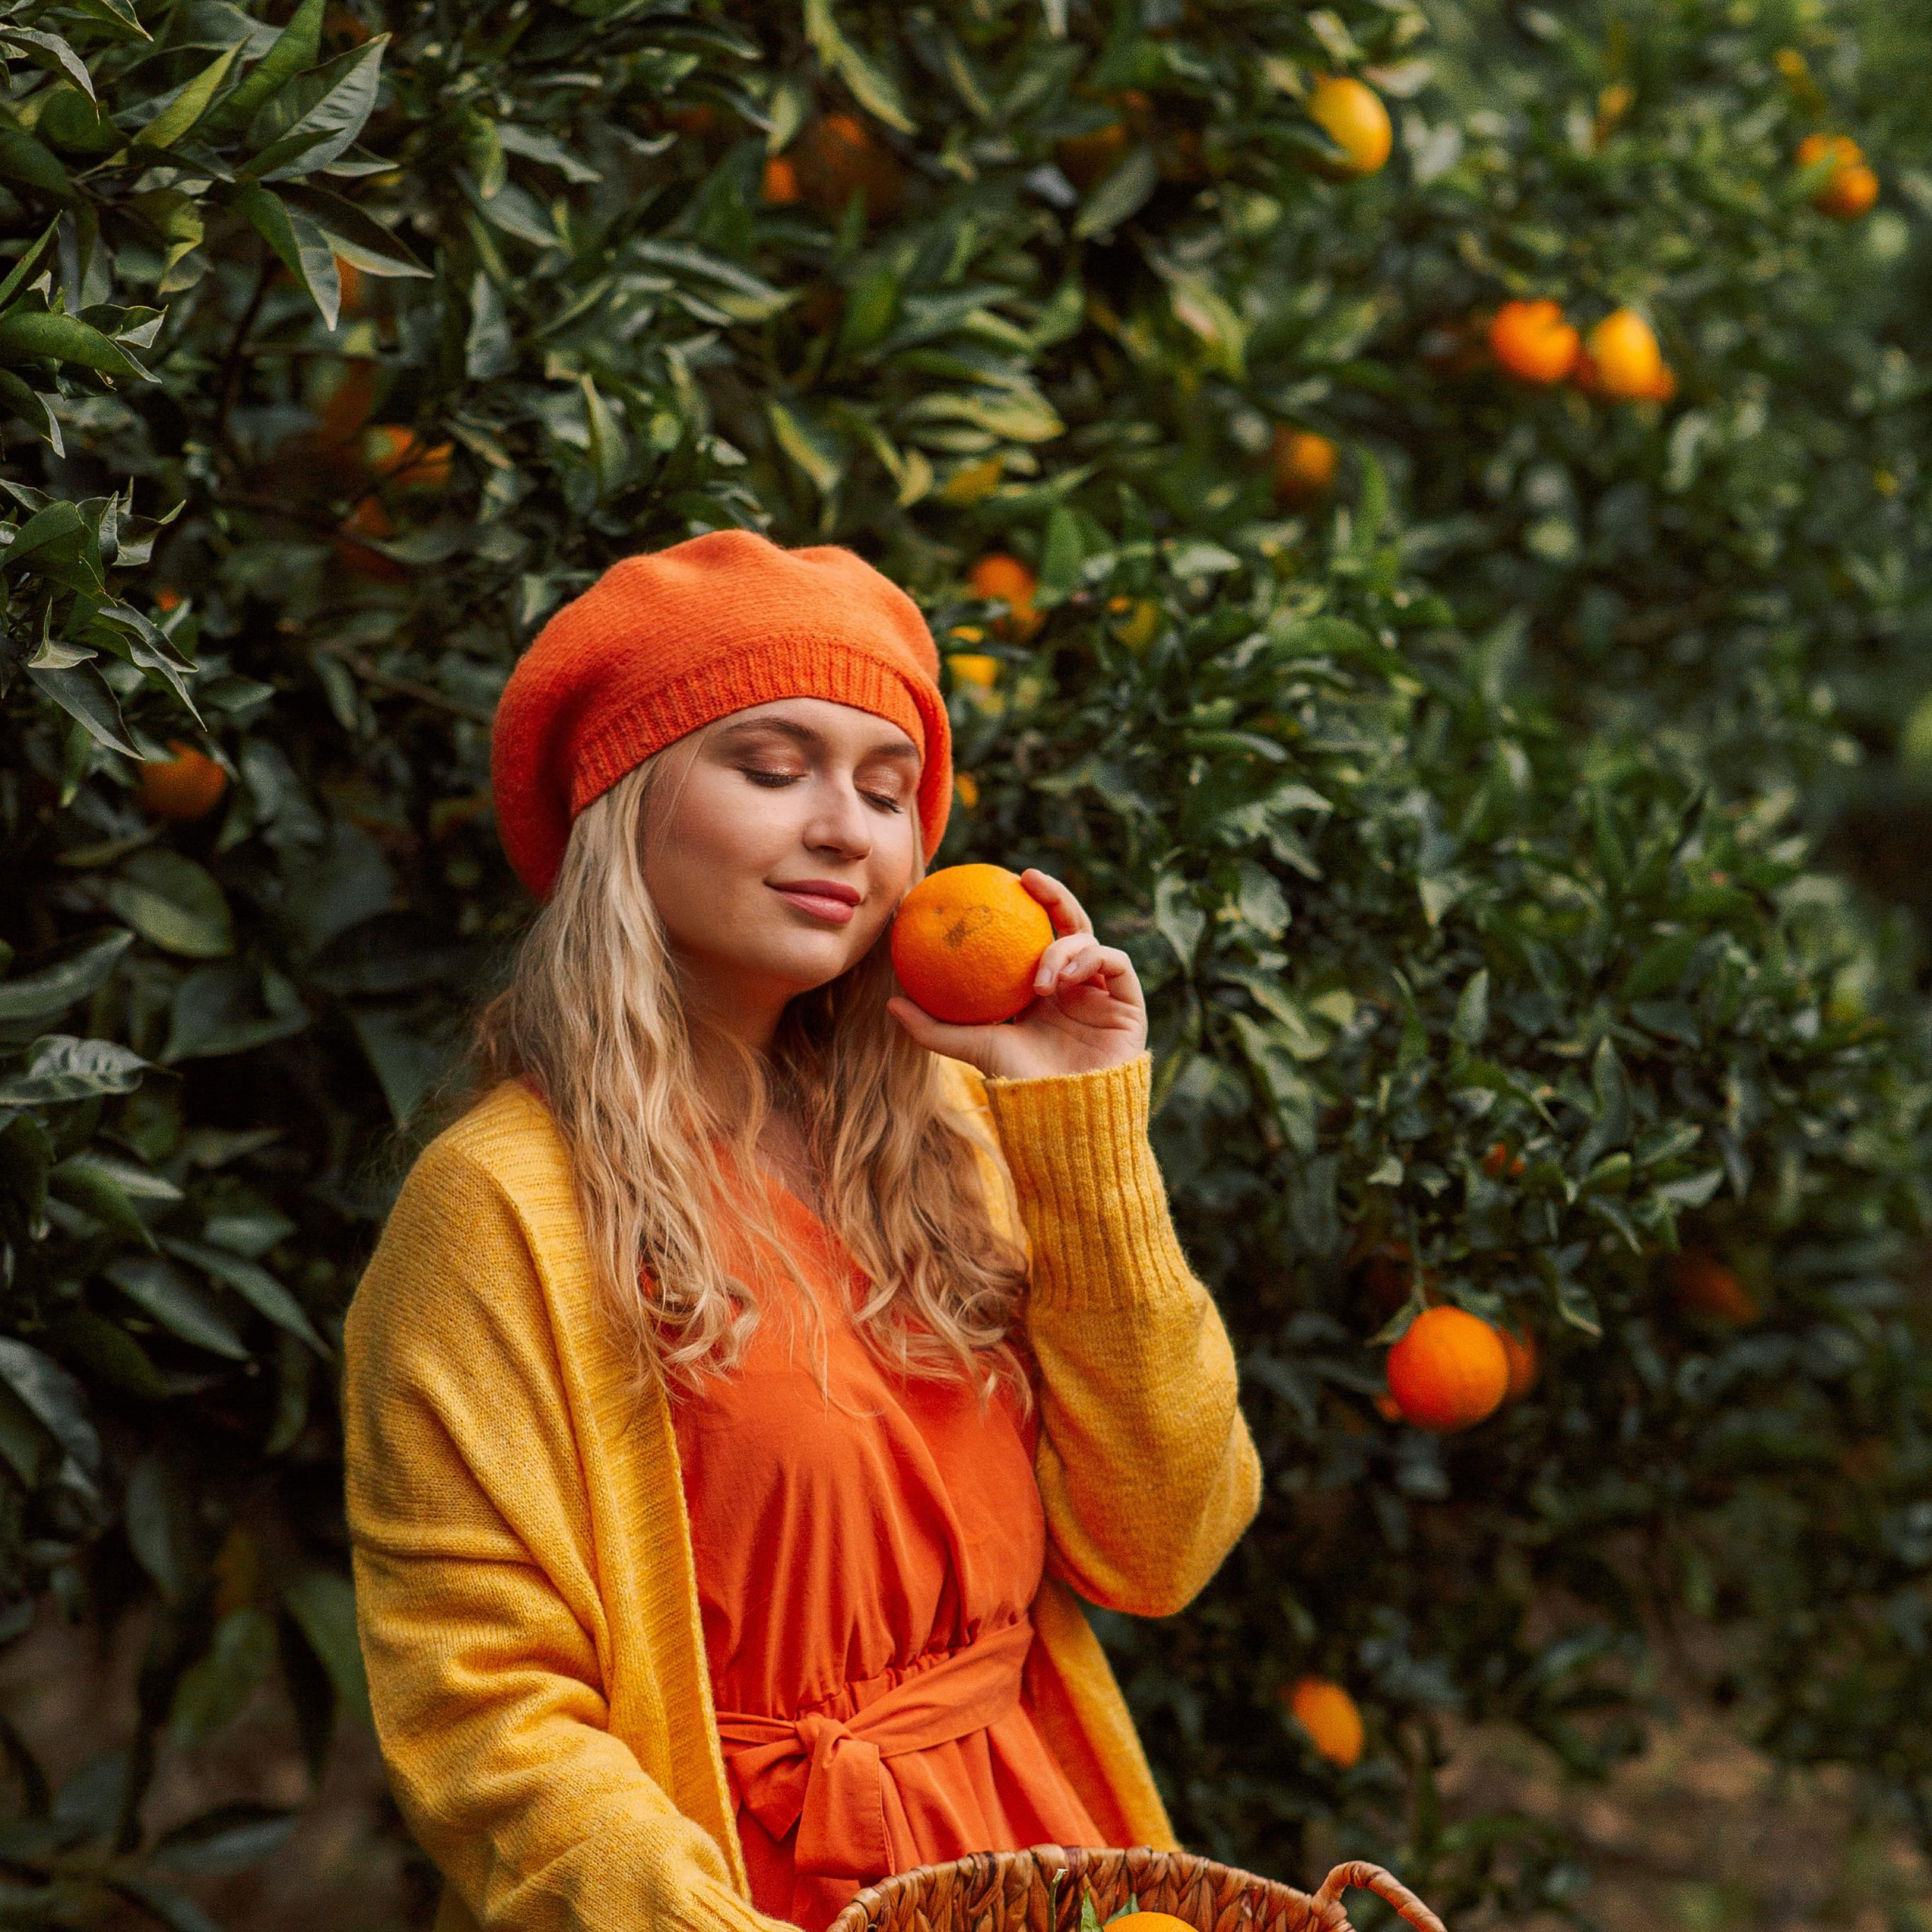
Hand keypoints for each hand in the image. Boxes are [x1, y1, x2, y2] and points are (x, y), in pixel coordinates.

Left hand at [887, 868, 1148, 1080]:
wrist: (1064, 1112)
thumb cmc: (1018, 1082)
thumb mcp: (971, 1047)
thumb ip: (932, 1027)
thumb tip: (890, 1001)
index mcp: (1042, 990)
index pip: (1035, 936)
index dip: (1024, 906)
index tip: (1000, 881)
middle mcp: (1074, 985)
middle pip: (1069, 924)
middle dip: (1054, 895)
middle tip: (1029, 879)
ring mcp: (1102, 992)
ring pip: (1089, 941)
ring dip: (1063, 948)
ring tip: (1043, 978)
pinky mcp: (1128, 1003)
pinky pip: (1114, 962)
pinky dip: (1090, 960)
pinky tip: (1066, 975)